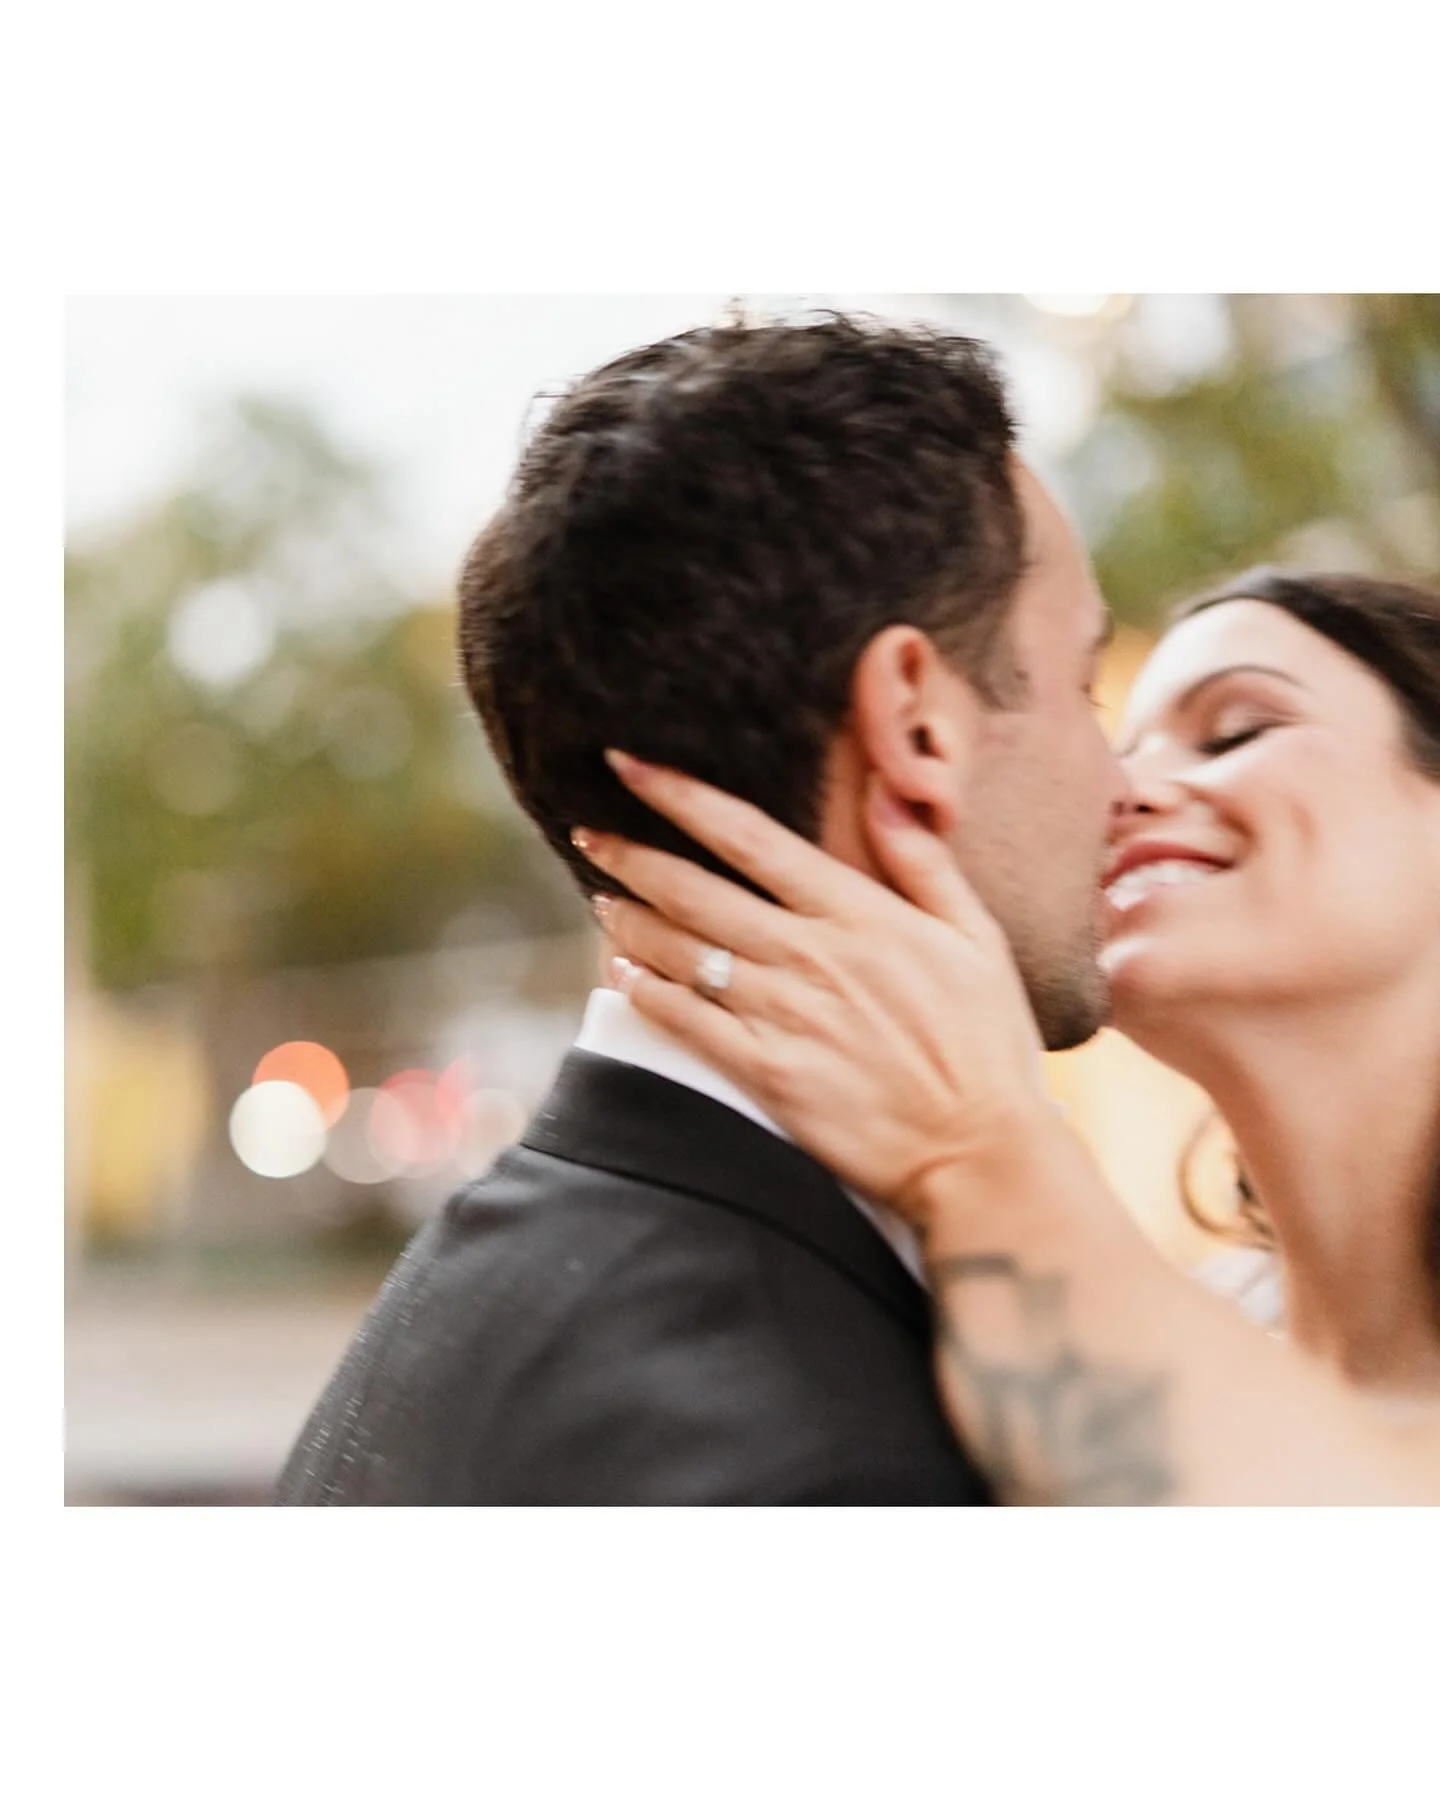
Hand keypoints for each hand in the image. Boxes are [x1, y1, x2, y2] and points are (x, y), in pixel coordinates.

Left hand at [573, 751, 1062, 1227]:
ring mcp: (783, 1016)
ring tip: (603, 901)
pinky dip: (646, 993)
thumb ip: (923, 862)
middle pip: (694, 890)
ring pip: (680, 952)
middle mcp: (810, 956)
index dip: (681, 796)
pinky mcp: (766, 1074)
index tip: (630, 765)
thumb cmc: (986, 1044)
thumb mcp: (977, 938)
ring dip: (629, 921)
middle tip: (589, 833)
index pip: (749, 836)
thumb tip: (885, 791)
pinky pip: (685, 1022)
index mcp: (859, 913)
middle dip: (631, 854)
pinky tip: (624, 975)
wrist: (982, 1153)